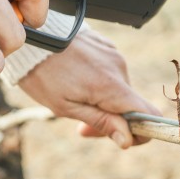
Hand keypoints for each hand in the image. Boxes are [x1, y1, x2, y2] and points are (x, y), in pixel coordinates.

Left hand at [17, 27, 160, 148]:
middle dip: (113, 120)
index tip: (123, 138)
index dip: (144, 131)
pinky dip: (99, 83)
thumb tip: (128, 139)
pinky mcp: (106, 45)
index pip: (149, 114)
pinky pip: (111, 72)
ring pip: (119, 88)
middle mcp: (119, 67)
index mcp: (111, 86)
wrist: (30, 39)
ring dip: (104, 101)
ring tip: (74, 99)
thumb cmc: (43, 75)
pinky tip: (76, 80)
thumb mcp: (67, 107)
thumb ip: (102, 122)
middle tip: (83, 127)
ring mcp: (113, 53)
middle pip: (131, 104)